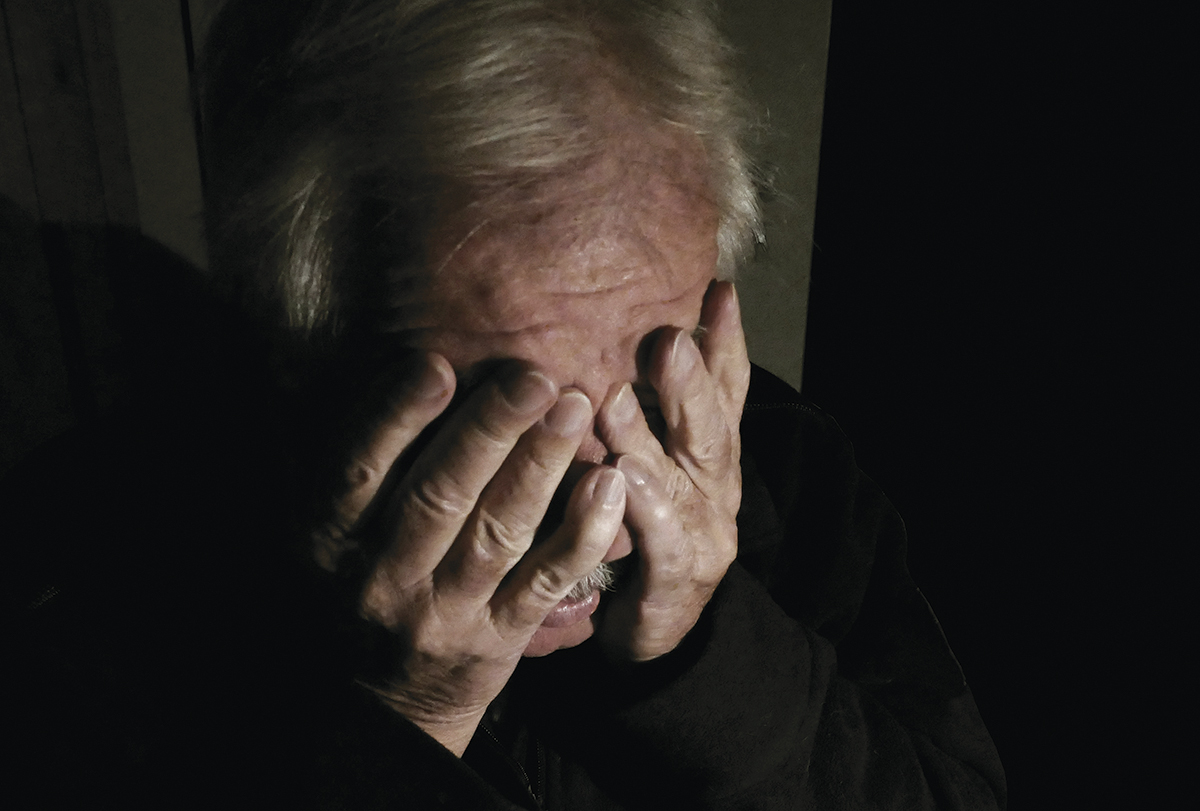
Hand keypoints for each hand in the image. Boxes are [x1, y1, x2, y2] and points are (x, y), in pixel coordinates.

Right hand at [311, 357, 624, 754]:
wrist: (376, 705)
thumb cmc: (352, 588)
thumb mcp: (323, 532)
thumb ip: (347, 463)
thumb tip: (388, 368)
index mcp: (328, 539)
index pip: (357, 470)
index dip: (395, 417)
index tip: (437, 364)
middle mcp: (384, 577)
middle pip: (439, 496)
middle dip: (488, 431)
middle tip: (534, 376)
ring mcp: (445, 612)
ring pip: (498, 533)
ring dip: (540, 466)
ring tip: (575, 408)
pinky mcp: (498, 639)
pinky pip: (544, 583)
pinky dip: (580, 534)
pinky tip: (608, 485)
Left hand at [595, 280, 748, 660]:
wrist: (657, 629)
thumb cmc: (643, 531)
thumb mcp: (652, 462)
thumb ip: (646, 410)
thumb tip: (618, 337)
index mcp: (711, 454)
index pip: (728, 389)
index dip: (726, 341)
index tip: (719, 290)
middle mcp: (717, 486)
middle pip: (711, 425)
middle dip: (691, 380)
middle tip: (668, 337)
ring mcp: (706, 532)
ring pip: (683, 478)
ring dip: (650, 436)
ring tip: (617, 399)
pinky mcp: (682, 578)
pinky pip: (662, 539)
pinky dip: (644, 508)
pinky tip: (624, 480)